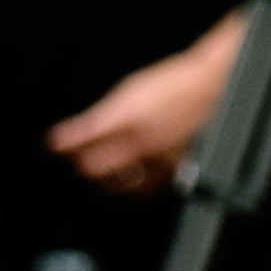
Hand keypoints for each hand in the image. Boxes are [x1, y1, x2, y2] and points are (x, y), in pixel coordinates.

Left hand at [47, 12, 244, 195]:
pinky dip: (133, 185)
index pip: (83, 141)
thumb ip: (101, 116)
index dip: (65, 145)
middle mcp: (141, 142)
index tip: (56, 144)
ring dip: (105, 181)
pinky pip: (148, 186)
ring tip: (99, 175)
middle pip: (98, 168)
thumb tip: (75, 131)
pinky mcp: (177, 169)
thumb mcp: (129, 92)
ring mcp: (160, 159)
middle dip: (82, 165)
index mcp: (126, 118)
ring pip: (122, 184)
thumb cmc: (173, 83)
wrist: (213, 86)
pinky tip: (128, 180)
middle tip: (77, 160)